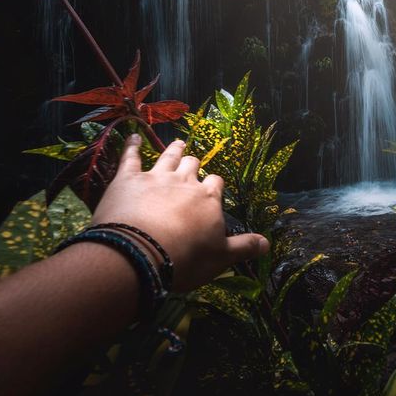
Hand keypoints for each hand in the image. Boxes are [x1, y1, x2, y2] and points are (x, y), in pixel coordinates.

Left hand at [92, 135, 269, 290]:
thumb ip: (243, 247)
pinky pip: (130, 157)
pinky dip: (132, 147)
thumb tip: (268, 244)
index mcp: (208, 198)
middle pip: (192, 165)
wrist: (140, 252)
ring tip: (178, 143)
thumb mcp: (221, 257)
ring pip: (168, 157)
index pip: (216, 183)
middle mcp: (184, 181)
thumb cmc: (185, 258)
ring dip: (173, 150)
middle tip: (193, 164)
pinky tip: (133, 137)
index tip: (212, 188)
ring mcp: (155, 177)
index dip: (214, 185)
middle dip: (194, 164)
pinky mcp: (128, 179)